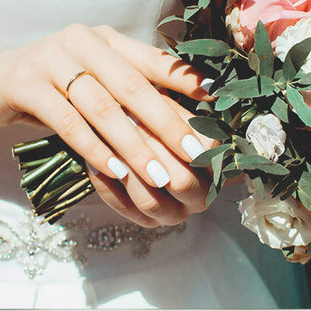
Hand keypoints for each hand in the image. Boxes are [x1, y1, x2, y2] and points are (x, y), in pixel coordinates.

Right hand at [0, 24, 215, 224]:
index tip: (218, 107)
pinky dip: (94, 149)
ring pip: (103, 108)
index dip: (187, 82)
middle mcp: (83, 41)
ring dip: (134, 146)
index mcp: (106, 39)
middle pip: (134, 87)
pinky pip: (67, 121)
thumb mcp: (91, 83)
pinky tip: (115, 171)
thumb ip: (125, 91)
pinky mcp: (24, 82)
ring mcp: (51, 58)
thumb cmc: (51, 88)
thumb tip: (175, 120)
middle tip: (195, 156)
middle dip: (169, 125)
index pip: (154, 60)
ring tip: (159, 175)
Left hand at [88, 96, 216, 226]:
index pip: (202, 157)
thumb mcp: (172, 102)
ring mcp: (174, 213)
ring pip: (151, 202)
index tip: (152, 106)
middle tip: (126, 124)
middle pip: (180, 182)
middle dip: (150, 151)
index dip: (178, 134)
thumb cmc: (156, 114)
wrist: (137, 138)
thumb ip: (188, 96)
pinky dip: (107, 188)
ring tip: (106, 144)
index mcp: (217, 169)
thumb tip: (207, 88)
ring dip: (127, 173)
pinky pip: (126, 210)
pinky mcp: (147, 221)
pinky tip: (92, 164)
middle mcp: (200, 196)